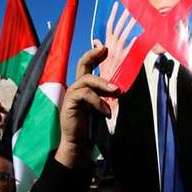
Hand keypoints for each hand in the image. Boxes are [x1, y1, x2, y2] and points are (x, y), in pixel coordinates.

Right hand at [56, 46, 119, 168]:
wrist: (80, 143)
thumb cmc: (93, 126)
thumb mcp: (104, 107)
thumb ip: (108, 96)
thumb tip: (121, 87)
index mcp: (85, 86)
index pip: (88, 65)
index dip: (95, 54)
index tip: (106, 48)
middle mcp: (78, 87)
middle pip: (83, 64)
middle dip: (93, 54)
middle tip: (105, 49)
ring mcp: (72, 94)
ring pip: (87, 80)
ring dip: (103, 84)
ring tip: (116, 91)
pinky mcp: (70, 103)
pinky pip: (85, 94)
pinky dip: (98, 101)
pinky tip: (106, 111)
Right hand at [93, 2, 136, 80]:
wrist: (103, 85)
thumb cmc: (103, 73)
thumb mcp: (97, 58)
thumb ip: (98, 48)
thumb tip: (96, 40)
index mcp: (106, 45)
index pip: (109, 26)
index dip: (113, 15)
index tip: (116, 5)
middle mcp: (111, 46)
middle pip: (118, 27)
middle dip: (123, 16)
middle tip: (130, 6)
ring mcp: (119, 51)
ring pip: (124, 35)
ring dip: (130, 25)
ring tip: (137, 16)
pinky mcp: (125, 58)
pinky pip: (130, 49)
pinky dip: (134, 42)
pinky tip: (139, 36)